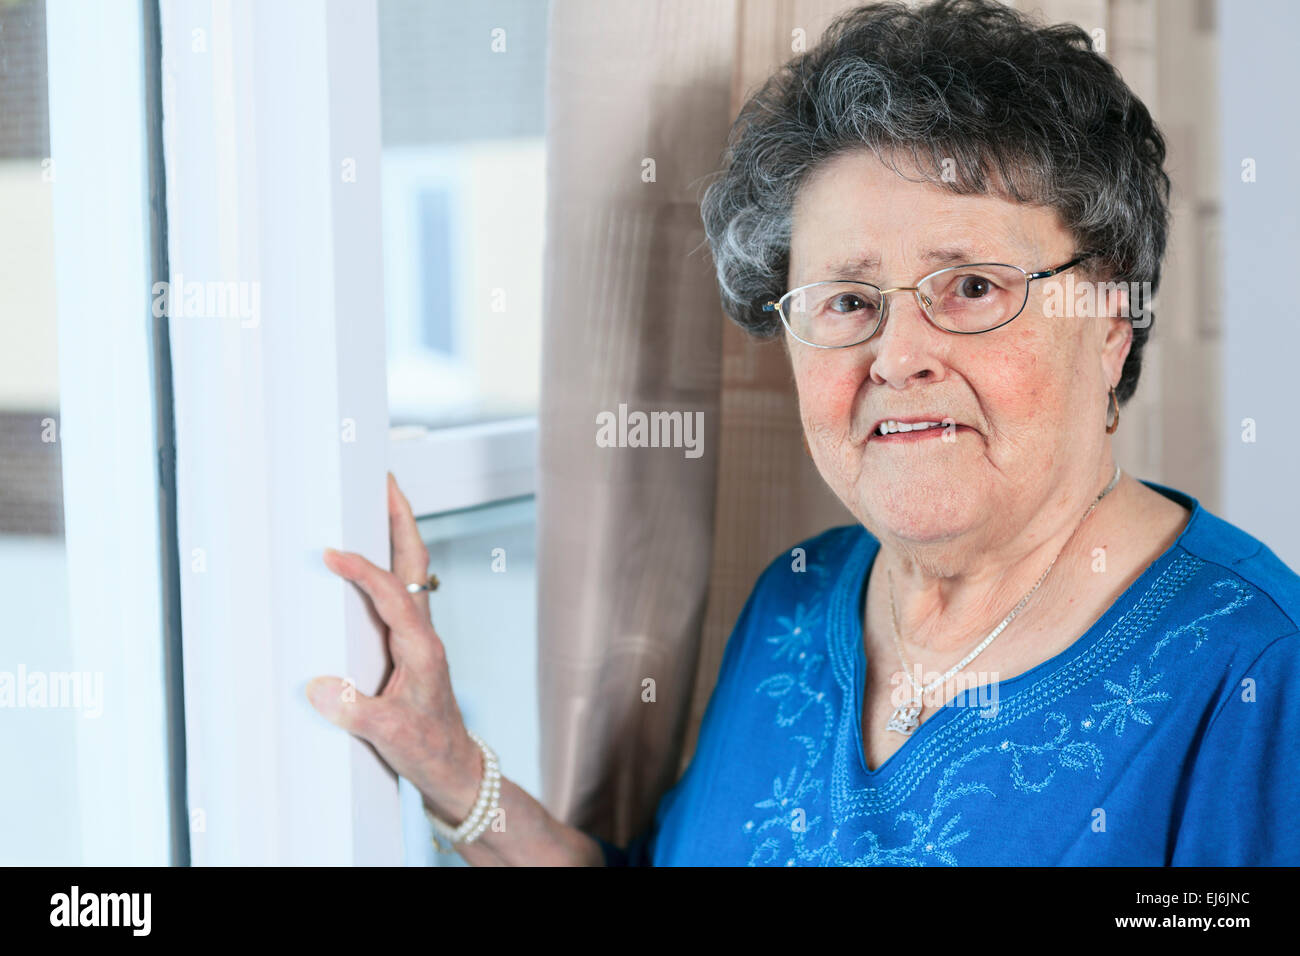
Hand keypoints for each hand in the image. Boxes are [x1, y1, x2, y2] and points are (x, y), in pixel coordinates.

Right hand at [307, 472, 480, 821]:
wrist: (453, 769)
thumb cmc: (429, 750)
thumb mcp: (391, 734)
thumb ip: (356, 710)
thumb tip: (320, 686)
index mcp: (422, 647)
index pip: (392, 594)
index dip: (363, 570)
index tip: (332, 553)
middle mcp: (423, 634)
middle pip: (414, 564)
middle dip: (399, 520)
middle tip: (383, 482)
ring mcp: (418, 637)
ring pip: (409, 575)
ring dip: (394, 537)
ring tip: (372, 505)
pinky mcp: (409, 647)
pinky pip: (397, 594)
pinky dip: (384, 567)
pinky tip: (363, 565)